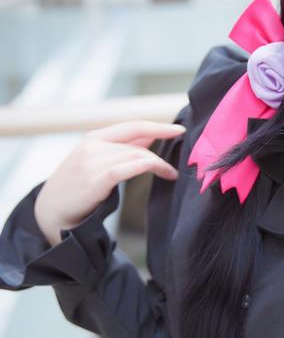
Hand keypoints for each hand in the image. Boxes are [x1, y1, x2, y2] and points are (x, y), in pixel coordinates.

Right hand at [34, 120, 185, 246]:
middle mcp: (93, 145)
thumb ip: (121, 148)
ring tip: (170, 174)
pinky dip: (146, 166)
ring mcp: (92, 161)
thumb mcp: (96, 159)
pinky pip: (126, 168)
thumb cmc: (77, 186)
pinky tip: (159, 170)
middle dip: (160, 152)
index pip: (133, 126)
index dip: (158, 126)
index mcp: (94, 137)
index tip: (179, 129)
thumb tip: (150, 135)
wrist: (50, 211)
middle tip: (175, 164)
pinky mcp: (95, 178)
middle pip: (137, 144)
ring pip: (135, 156)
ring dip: (158, 165)